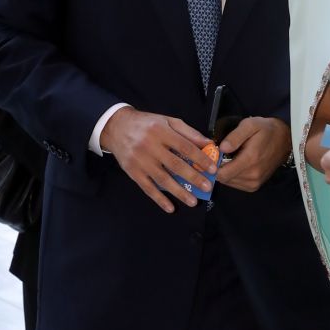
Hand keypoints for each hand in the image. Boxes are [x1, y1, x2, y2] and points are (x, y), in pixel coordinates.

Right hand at [100, 106, 215, 212]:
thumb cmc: (147, 124)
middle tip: (207, 187)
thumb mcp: (168, 121)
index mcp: (161, 131)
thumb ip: (188, 132)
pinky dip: (159, 199)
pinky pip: (147, 188)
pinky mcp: (132, 172)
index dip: (200, 158)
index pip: (185, 147)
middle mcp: (150, 146)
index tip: (213, 169)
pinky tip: (170, 207)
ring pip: (162, 179)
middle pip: (175, 165)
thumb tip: (208, 144)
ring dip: (179, 192)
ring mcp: (140, 161)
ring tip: (193, 202)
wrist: (116, 127)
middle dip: (193, 178)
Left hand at [217, 117, 290, 192]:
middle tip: (222, 155)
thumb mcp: (250, 125)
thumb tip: (222, 148)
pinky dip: (233, 176)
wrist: (285, 139)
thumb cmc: (265, 130)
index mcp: (250, 160)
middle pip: (223, 179)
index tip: (214, 155)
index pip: (222, 174)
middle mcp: (253, 175)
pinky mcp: (255, 186)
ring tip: (231, 159)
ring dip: (226, 172)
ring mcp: (255, 182)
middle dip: (219, 168)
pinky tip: (236, 165)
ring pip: (229, 182)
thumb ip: (235, 136)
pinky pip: (236, 184)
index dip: (213, 165)